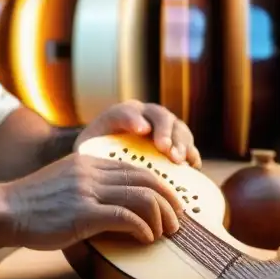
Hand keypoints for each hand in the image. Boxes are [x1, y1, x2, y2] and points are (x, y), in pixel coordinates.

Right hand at [1, 153, 182, 249]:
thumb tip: (118, 204)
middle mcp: (91, 172)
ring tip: (165, 233)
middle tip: (177, 221)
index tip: (170, 204)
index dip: (161, 186)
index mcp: (88, 161)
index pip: (137, 168)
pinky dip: (143, 229)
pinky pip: (126, 217)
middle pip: (147, 179)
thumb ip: (89, 186)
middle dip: (170, 201)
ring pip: (143, 197)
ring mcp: (87, 191)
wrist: (5, 209)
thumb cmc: (33, 204)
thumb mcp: (64, 182)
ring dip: (161, 218)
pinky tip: (145, 239)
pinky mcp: (83, 213)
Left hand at [75, 100, 200, 167]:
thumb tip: (90, 165)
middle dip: (163, 131)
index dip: (133, 118)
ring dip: (180, 142)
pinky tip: (192, 166)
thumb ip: (88, 154)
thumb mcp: (87, 153)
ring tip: (178, 160)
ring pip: (177, 127)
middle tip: (164, 149)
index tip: (141, 131)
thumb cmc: (96, 158)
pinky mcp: (177, 143)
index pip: (124, 112)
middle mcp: (145, 115)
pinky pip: (189, 144)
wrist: (112, 161)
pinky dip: (192, 153)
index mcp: (119, 115)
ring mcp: (163, 127)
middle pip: (158, 115)